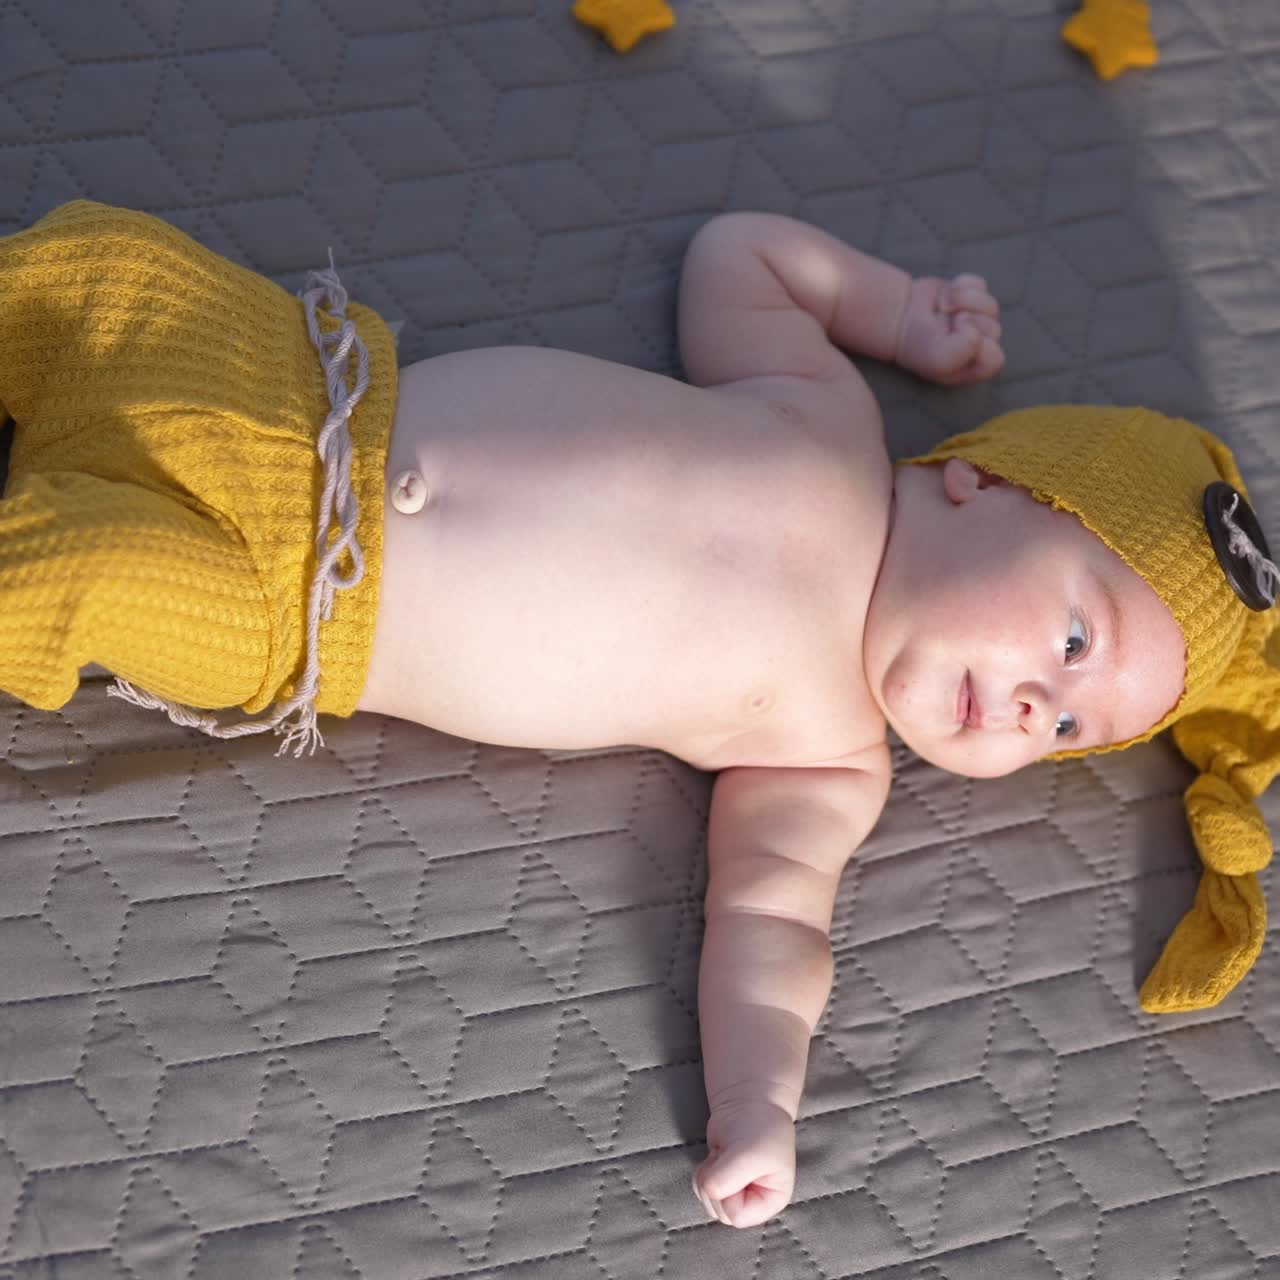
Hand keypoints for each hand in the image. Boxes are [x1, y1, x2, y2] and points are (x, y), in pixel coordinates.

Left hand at [692, 1099, 795, 1227]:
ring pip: (709, 1202)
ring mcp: (737, 1192)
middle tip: (726, 1158)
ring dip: (707, 1177)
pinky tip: (716, 1156)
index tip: (736, 1167)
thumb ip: (725, 1181)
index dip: (729, 1194)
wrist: (750, 1100)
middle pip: (720, 1213)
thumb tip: (707, 1191)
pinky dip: (702, 1173)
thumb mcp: (747, 1154)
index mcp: (772, 1200)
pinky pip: (702, 1190)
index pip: (738, 1217)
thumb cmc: (759, 1126)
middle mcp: (754, 1201)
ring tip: (723, 1154)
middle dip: (715, 1185)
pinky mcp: (722, 1180)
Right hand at [894, 274, 1003, 384]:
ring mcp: (977, 319)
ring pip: (991, 305)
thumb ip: (967, 348)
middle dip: (967, 322)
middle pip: (994, 329)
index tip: (952, 339)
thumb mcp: (939, 359)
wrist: (899, 318)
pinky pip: (980, 286)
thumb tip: (974, 320)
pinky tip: (945, 297)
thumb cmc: (918, 346)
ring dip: (964, 302)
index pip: (995, 358)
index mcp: (974, 367)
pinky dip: (961, 287)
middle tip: (946, 324)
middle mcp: (980, 345)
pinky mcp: (971, 297)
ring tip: (944, 308)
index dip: (976, 346)